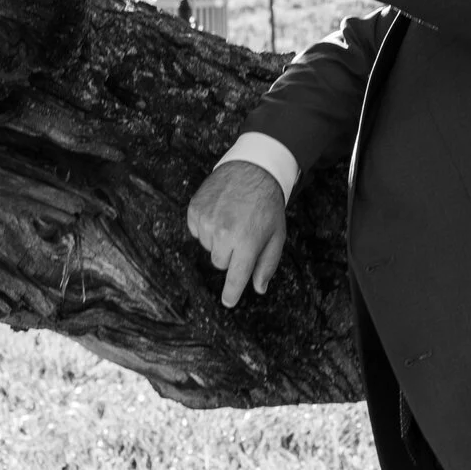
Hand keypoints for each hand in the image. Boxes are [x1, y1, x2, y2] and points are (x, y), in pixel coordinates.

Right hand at [188, 159, 287, 307]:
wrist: (253, 168)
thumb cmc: (267, 204)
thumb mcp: (276, 235)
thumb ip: (266, 264)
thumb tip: (259, 288)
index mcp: (247, 242)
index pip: (235, 278)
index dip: (231, 293)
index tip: (228, 301)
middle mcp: (224, 233)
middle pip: (220, 262)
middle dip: (231, 253)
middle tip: (242, 233)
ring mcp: (207, 221)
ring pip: (208, 246)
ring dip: (218, 238)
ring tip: (232, 218)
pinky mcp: (195, 209)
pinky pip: (196, 231)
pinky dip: (206, 225)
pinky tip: (220, 211)